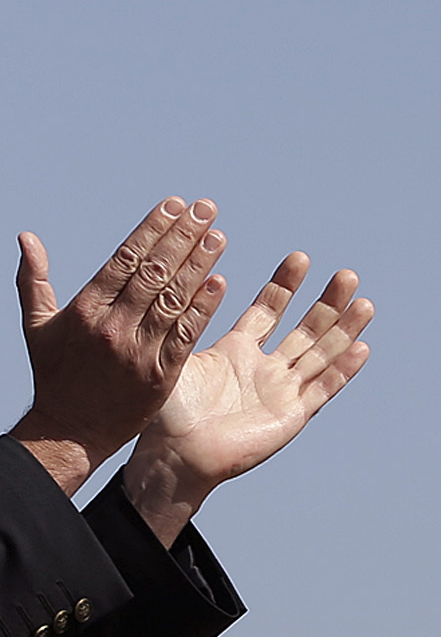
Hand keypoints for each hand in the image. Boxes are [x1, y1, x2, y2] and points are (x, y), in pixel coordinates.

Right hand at [12, 199, 229, 493]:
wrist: (71, 430)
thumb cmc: (56, 375)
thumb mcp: (36, 326)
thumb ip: (33, 280)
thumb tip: (26, 237)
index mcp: (85, 309)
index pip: (125, 259)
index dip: (152, 230)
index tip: (175, 206)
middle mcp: (113, 325)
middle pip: (154, 273)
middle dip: (182, 237)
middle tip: (206, 209)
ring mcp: (138, 349)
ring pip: (173, 299)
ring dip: (199, 265)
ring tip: (218, 236)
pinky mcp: (160, 374)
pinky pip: (185, 335)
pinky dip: (202, 308)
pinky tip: (218, 284)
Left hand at [120, 254, 373, 544]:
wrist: (177, 455)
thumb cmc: (168, 412)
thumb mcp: (175, 356)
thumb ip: (190, 321)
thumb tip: (201, 279)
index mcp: (236, 351)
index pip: (269, 310)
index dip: (285, 285)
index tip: (299, 258)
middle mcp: (265, 368)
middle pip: (306, 328)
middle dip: (327, 302)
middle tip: (346, 276)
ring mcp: (282, 391)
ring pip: (322, 353)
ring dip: (344, 329)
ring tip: (365, 303)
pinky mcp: (293, 415)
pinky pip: (323, 388)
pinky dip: (343, 369)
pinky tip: (362, 348)